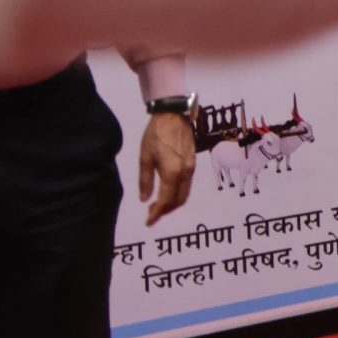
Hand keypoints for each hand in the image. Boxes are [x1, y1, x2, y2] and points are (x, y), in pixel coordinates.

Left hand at [139, 111, 196, 226]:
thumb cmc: (155, 135)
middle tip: (151, 214)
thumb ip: (145, 180)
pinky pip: (187, 185)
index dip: (156, 214)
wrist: (174, 115)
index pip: (165, 200)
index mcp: (172, 172)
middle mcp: (185, 173)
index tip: (148, 222)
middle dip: (165, 211)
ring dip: (172, 203)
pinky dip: (177, 193)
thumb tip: (145, 199)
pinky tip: (167, 191)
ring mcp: (191, 168)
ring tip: (157, 204)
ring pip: (185, 194)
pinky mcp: (193, 163)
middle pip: (178, 201)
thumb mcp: (145, 157)